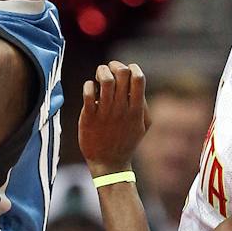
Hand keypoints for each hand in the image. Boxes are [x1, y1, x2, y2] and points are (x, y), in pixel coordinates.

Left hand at [79, 61, 151, 175]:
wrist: (109, 164)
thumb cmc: (126, 142)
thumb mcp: (143, 125)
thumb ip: (143, 104)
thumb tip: (136, 85)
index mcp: (136, 109)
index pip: (138, 77)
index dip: (131, 67)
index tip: (124, 73)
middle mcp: (122, 108)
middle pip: (122, 73)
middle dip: (114, 66)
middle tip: (108, 72)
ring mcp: (105, 112)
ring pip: (105, 80)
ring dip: (101, 72)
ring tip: (98, 78)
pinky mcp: (89, 117)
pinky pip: (88, 93)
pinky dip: (88, 85)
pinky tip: (90, 91)